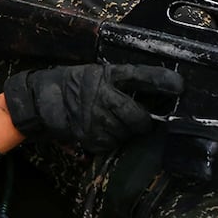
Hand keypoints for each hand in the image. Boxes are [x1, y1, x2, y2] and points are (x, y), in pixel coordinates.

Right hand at [3, 63, 182, 152]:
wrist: (38, 102)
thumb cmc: (68, 83)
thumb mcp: (94, 73)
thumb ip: (119, 80)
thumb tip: (152, 89)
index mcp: (106, 76)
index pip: (140, 76)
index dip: (161, 81)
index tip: (180, 86)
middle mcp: (103, 97)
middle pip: (138, 116)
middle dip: (143, 121)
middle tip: (143, 120)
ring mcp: (96, 120)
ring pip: (127, 132)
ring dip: (125, 131)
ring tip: (111, 121)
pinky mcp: (91, 138)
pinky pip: (112, 143)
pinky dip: (111, 139)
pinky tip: (100, 130)